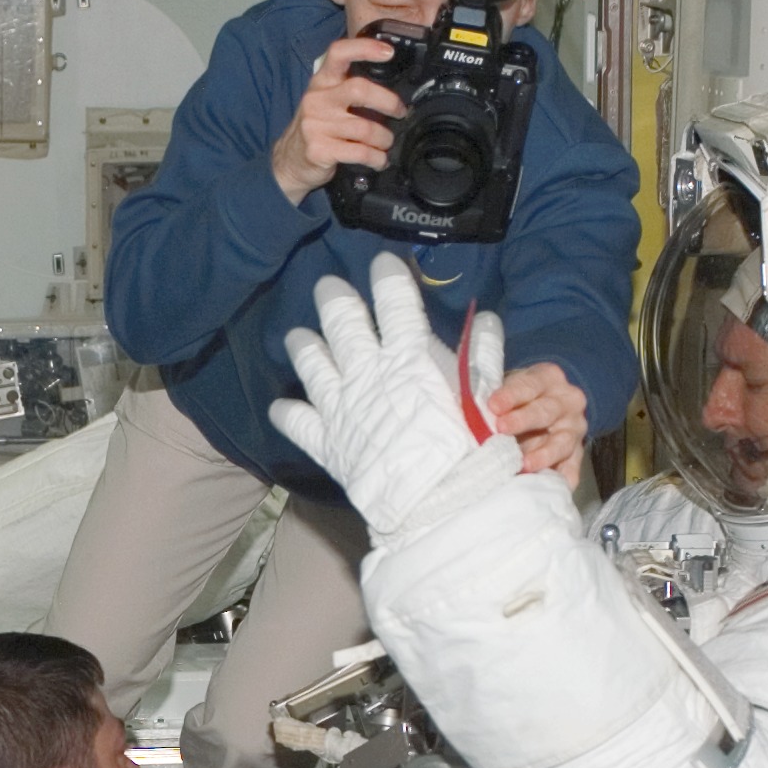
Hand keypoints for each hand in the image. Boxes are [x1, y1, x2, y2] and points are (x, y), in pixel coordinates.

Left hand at [269, 255, 504, 536]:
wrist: (441, 504)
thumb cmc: (472, 449)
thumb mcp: (486, 395)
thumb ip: (484, 355)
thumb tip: (486, 319)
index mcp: (409, 354)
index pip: (395, 302)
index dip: (388, 278)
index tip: (382, 263)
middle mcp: (367, 372)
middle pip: (343, 324)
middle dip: (335, 300)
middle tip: (328, 287)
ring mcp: (341, 407)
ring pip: (312, 364)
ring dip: (304, 347)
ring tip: (298, 336)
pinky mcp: (327, 442)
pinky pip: (298, 422)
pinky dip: (288, 413)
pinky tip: (281, 407)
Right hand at [271, 37, 402, 203]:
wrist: (290, 162)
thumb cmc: (318, 128)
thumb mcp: (326, 101)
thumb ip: (349, 88)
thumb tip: (391, 85)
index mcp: (322, 82)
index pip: (339, 53)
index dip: (365, 48)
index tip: (388, 52)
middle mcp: (317, 99)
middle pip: (359, 90)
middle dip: (389, 102)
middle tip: (400, 113)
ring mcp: (316, 125)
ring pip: (365, 128)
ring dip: (384, 138)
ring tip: (387, 143)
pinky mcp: (320, 150)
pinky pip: (360, 152)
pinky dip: (377, 158)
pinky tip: (380, 160)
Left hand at [487, 362, 589, 485]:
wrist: (546, 404)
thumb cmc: (519, 396)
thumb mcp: (510, 386)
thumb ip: (497, 400)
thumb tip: (472, 418)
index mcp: (548, 378)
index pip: (530, 385)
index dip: (511, 395)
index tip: (493, 405)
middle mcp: (567, 401)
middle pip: (546, 411)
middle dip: (523, 420)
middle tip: (501, 429)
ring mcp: (574, 429)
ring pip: (562, 442)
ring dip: (543, 454)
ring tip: (524, 464)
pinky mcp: (577, 453)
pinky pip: (572, 468)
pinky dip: (563, 478)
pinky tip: (553, 486)